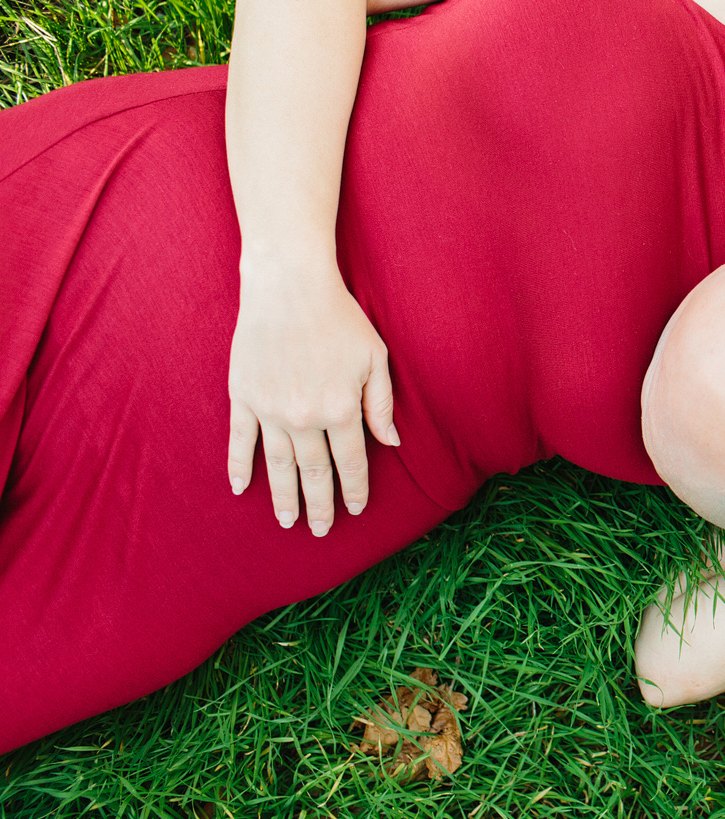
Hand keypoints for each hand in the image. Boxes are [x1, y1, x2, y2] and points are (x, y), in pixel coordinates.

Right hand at [226, 267, 398, 534]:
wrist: (288, 287)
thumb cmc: (340, 318)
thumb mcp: (375, 358)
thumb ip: (380, 403)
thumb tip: (390, 443)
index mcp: (341, 409)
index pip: (350, 462)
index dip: (354, 489)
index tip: (356, 510)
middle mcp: (305, 417)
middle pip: (314, 472)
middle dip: (321, 505)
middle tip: (322, 530)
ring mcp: (270, 410)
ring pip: (278, 465)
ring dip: (283, 497)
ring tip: (288, 521)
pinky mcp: (243, 397)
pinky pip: (240, 441)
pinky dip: (239, 467)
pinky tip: (241, 489)